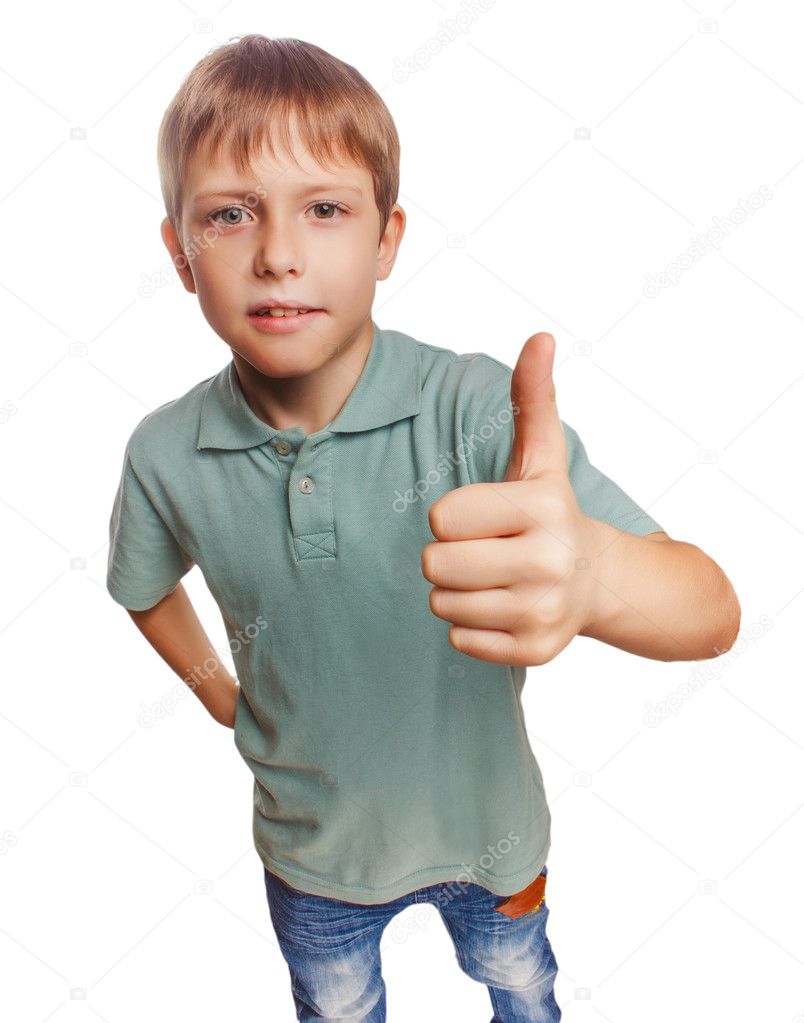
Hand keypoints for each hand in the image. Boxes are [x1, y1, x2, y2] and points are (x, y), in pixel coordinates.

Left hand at [421, 332, 601, 666]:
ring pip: (442, 605)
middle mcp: (549, 562)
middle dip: (448, 557)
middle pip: (435, 565)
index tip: (486, 518)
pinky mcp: (534, 652)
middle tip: (485, 551)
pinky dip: (470, 627)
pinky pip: (458, 641)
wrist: (599, 582)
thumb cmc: (550, 512)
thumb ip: (533, 399)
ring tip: (496, 578)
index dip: (453, 517)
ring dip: (456, 592)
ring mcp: (543, 612)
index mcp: (542, 508)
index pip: (441, 518)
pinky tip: (503, 608)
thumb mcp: (542, 456)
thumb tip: (540, 337)